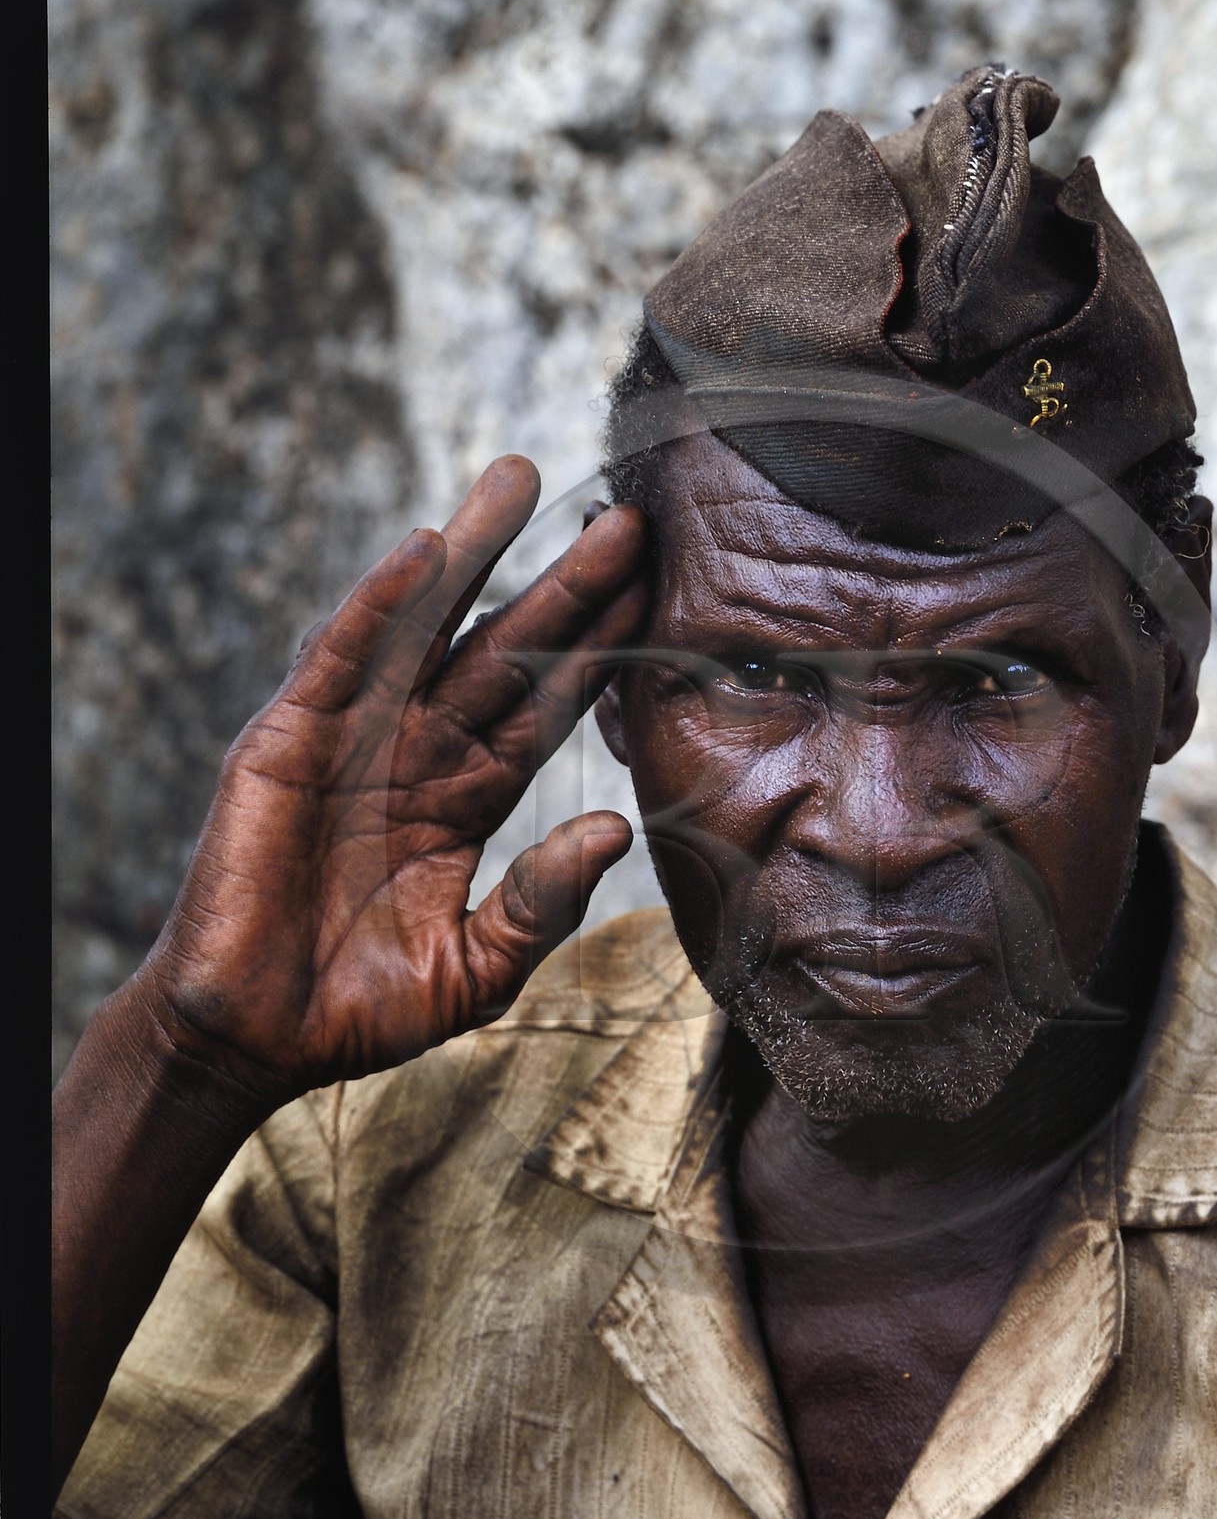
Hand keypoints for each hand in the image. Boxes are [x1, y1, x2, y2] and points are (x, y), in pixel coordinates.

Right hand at [132, 454, 648, 1104]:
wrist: (253, 1038)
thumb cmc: (363, 1010)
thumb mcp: (477, 967)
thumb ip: (543, 901)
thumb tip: (616, 827)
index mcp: (468, 798)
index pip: (547, 708)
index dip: (601, 652)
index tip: (660, 594)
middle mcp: (419, 752)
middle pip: (504, 650)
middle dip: (563, 585)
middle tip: (626, 518)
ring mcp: (353, 738)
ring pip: (427, 629)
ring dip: (473, 553)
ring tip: (522, 480)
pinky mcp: (286, 739)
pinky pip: (340, 659)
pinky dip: (380, 604)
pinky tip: (423, 550)